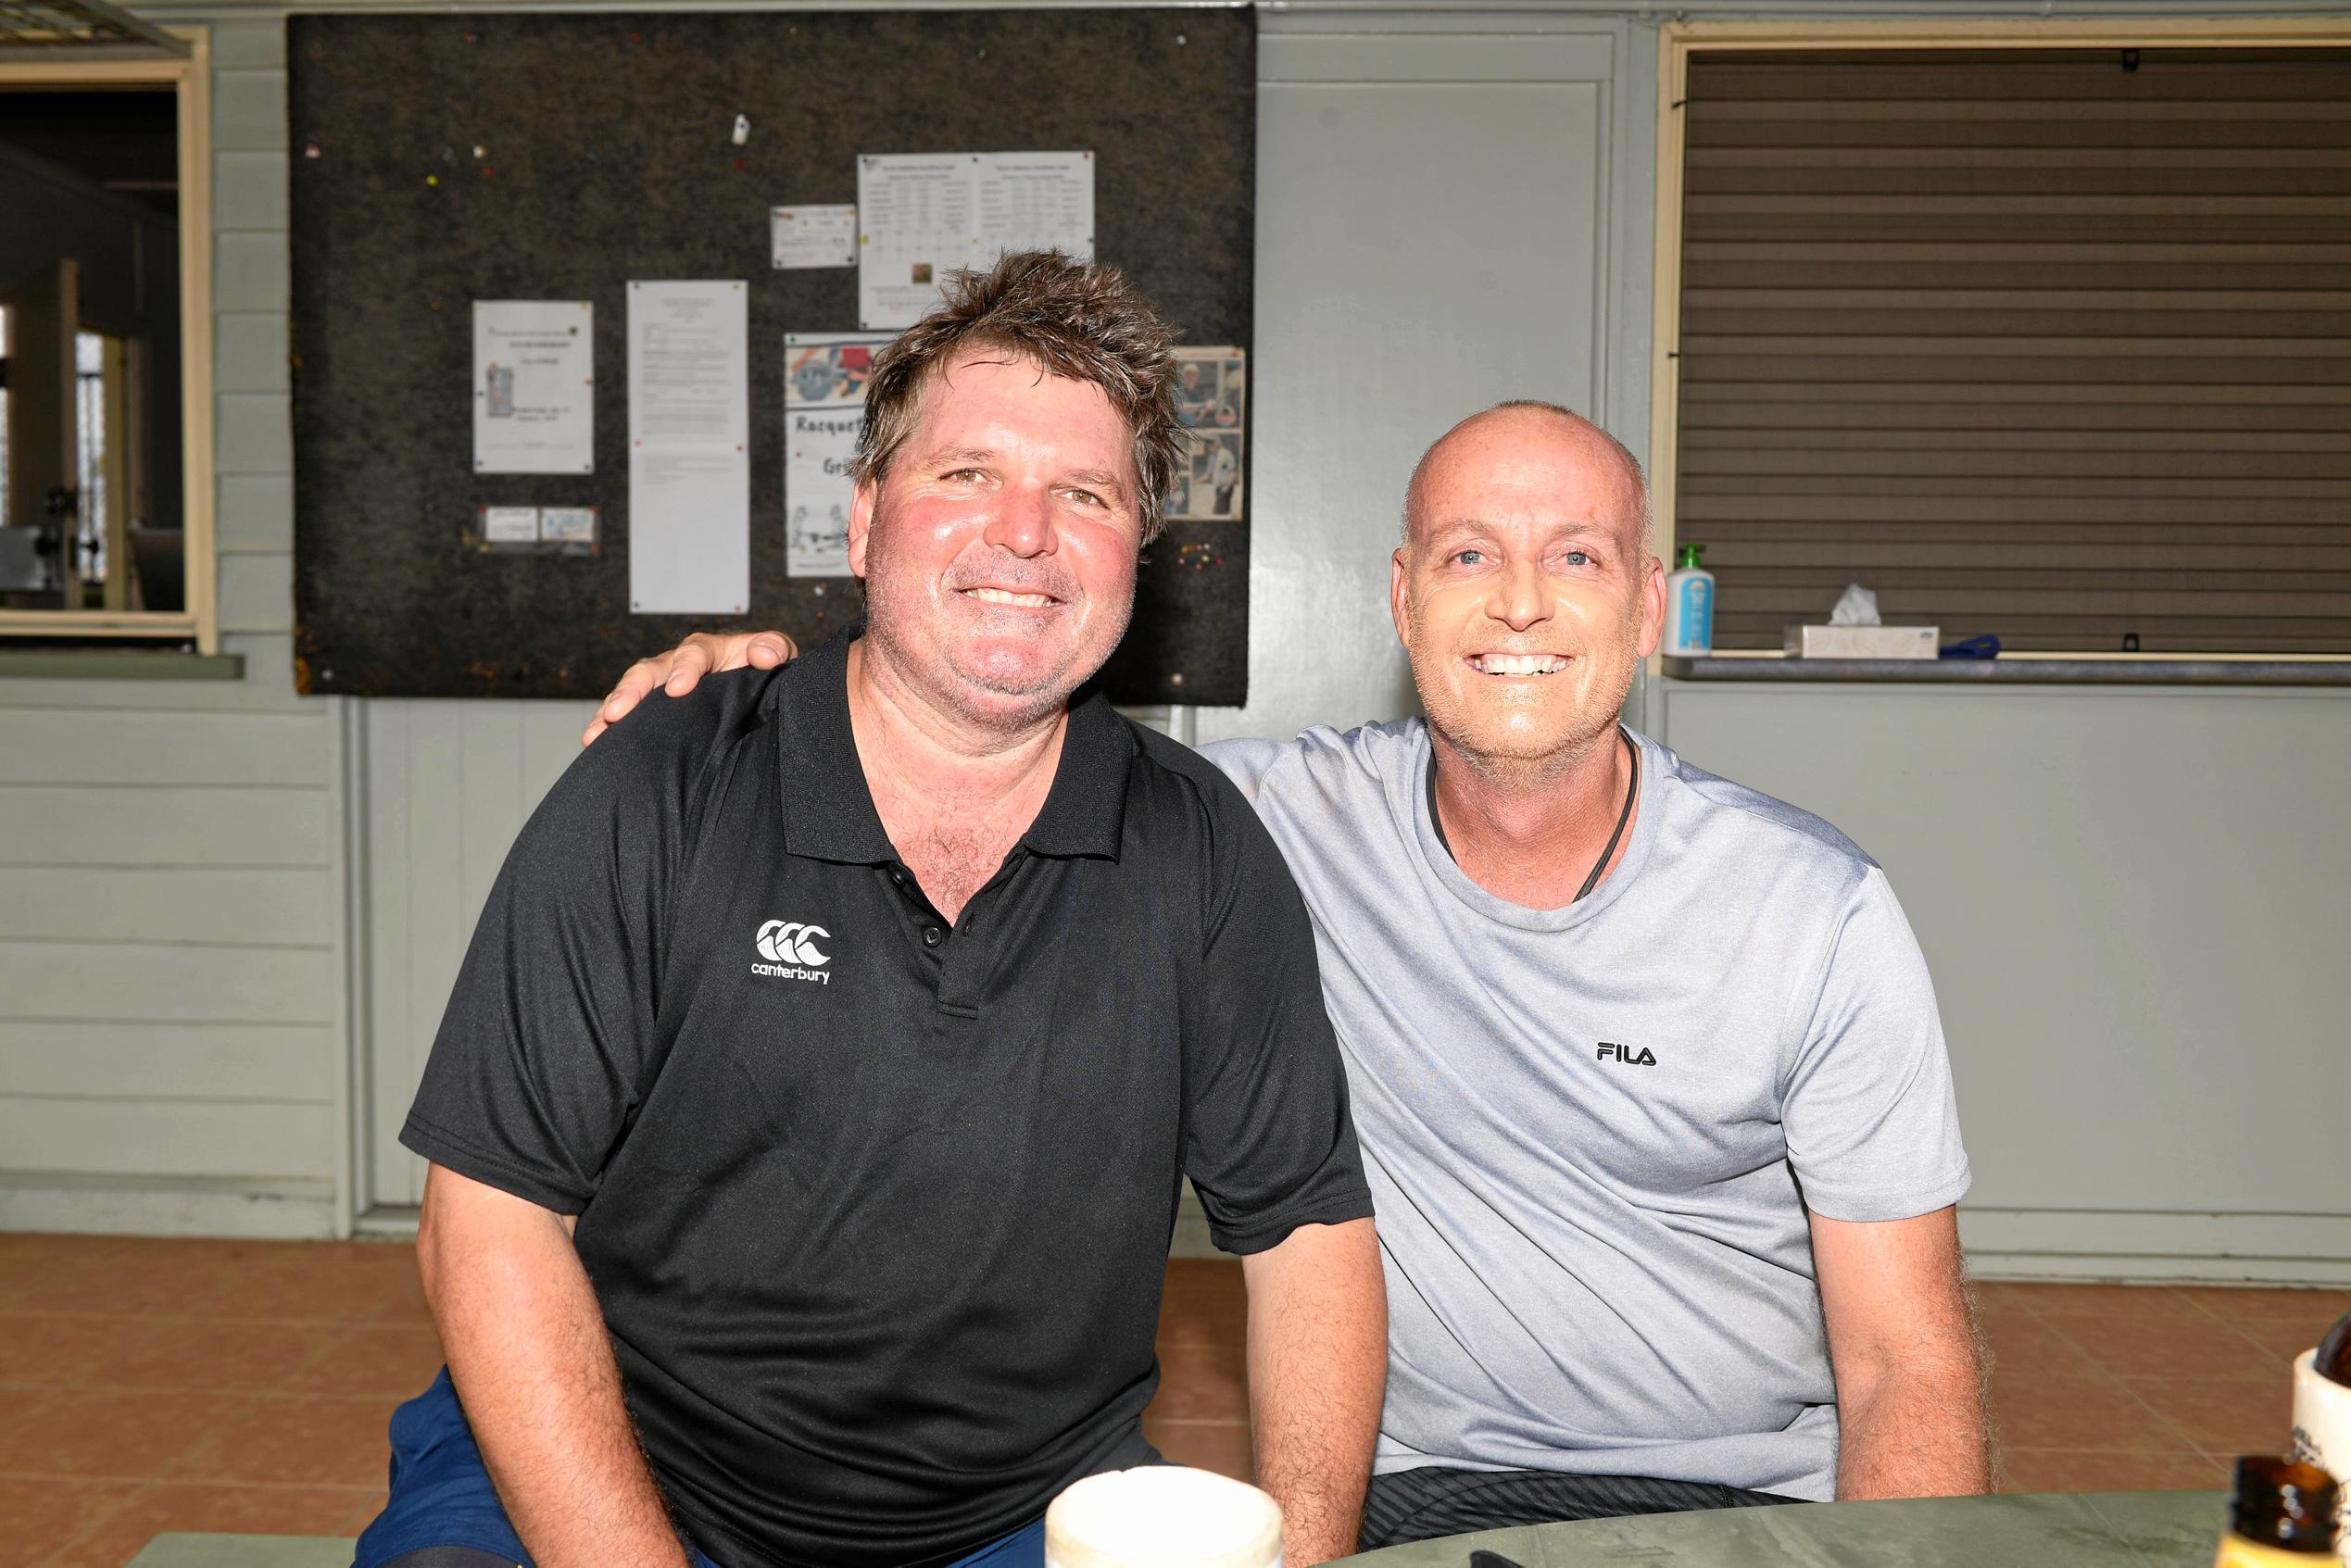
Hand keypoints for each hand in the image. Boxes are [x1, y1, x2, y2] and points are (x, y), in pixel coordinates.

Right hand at [582, 631, 796, 745]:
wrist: (760, 691)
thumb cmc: (765, 671)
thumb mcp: (778, 654)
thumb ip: (774, 649)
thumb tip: (764, 656)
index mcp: (709, 651)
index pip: (694, 653)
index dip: (685, 668)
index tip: (678, 689)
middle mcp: (678, 665)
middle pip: (648, 671)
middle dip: (631, 691)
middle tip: (618, 712)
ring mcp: (661, 689)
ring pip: (630, 694)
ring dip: (612, 712)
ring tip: (595, 734)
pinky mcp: (654, 712)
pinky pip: (626, 717)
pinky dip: (609, 729)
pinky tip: (594, 745)